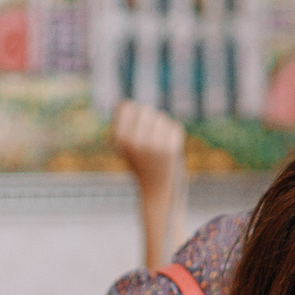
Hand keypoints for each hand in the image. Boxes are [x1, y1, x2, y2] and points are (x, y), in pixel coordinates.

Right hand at [112, 102, 184, 268]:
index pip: (126, 106)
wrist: (158, 191)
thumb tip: (122, 103)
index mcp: (120, 139)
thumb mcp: (125, 146)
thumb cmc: (140, 166)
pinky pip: (174, 127)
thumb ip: (122, 125)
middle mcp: (134, 141)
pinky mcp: (171, 148)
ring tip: (159, 145)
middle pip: (145, 109)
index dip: (133, 112)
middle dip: (149, 119)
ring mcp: (153, 144)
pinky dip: (174, 135)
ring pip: (161, 117)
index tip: (137, 125)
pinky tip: (170, 149)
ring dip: (163, 127)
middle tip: (151, 137)